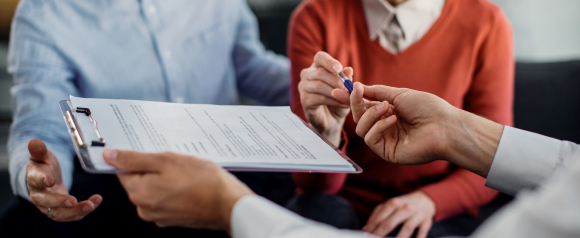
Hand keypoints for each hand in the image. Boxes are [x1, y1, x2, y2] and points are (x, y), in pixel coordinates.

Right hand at [26, 139, 101, 220]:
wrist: (47, 178)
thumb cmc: (44, 165)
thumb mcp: (42, 155)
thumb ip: (39, 150)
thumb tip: (33, 141)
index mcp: (33, 180)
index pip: (35, 181)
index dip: (42, 180)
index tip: (51, 179)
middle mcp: (39, 196)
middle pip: (47, 202)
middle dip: (61, 202)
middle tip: (74, 201)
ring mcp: (49, 206)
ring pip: (60, 214)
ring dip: (76, 211)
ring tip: (91, 205)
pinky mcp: (61, 211)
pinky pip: (72, 215)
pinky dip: (84, 211)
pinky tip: (96, 202)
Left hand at [103, 149, 254, 231]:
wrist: (227, 203)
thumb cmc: (202, 181)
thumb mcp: (166, 160)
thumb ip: (134, 159)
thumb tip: (109, 156)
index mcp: (139, 193)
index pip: (124, 171)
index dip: (138, 158)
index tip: (152, 153)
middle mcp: (145, 208)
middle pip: (140, 181)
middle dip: (154, 169)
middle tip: (174, 162)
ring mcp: (159, 216)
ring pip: (155, 189)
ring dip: (166, 179)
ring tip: (185, 173)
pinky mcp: (173, 218)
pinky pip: (167, 199)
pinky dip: (174, 190)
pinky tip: (189, 183)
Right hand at [298, 51, 351, 145]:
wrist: (332, 120)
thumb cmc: (338, 100)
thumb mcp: (345, 89)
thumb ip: (346, 79)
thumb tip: (348, 69)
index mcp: (317, 67)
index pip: (320, 57)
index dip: (329, 62)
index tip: (339, 68)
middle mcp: (307, 75)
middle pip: (320, 72)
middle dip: (337, 81)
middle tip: (349, 89)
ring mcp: (303, 87)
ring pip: (319, 86)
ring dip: (336, 92)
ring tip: (349, 98)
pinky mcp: (304, 100)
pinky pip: (319, 98)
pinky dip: (334, 101)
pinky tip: (344, 105)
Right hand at [332, 83, 502, 176]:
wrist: (444, 126)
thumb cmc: (427, 108)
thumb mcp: (399, 94)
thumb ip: (376, 92)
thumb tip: (356, 87)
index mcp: (387, 113)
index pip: (363, 107)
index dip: (351, 99)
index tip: (339, 89)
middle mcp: (384, 127)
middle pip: (358, 118)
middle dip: (356, 104)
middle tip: (357, 92)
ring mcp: (385, 140)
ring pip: (361, 129)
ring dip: (371, 114)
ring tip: (387, 108)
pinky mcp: (387, 152)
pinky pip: (370, 139)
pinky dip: (378, 127)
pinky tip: (393, 120)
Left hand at [363, 191, 434, 237]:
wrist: (424, 200)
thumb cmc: (402, 205)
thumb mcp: (389, 206)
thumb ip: (377, 215)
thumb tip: (366, 229)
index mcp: (393, 203)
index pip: (380, 218)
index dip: (372, 228)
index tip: (366, 235)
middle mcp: (405, 207)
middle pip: (390, 223)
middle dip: (380, 234)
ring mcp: (417, 214)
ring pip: (407, 228)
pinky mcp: (427, 221)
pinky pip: (422, 231)